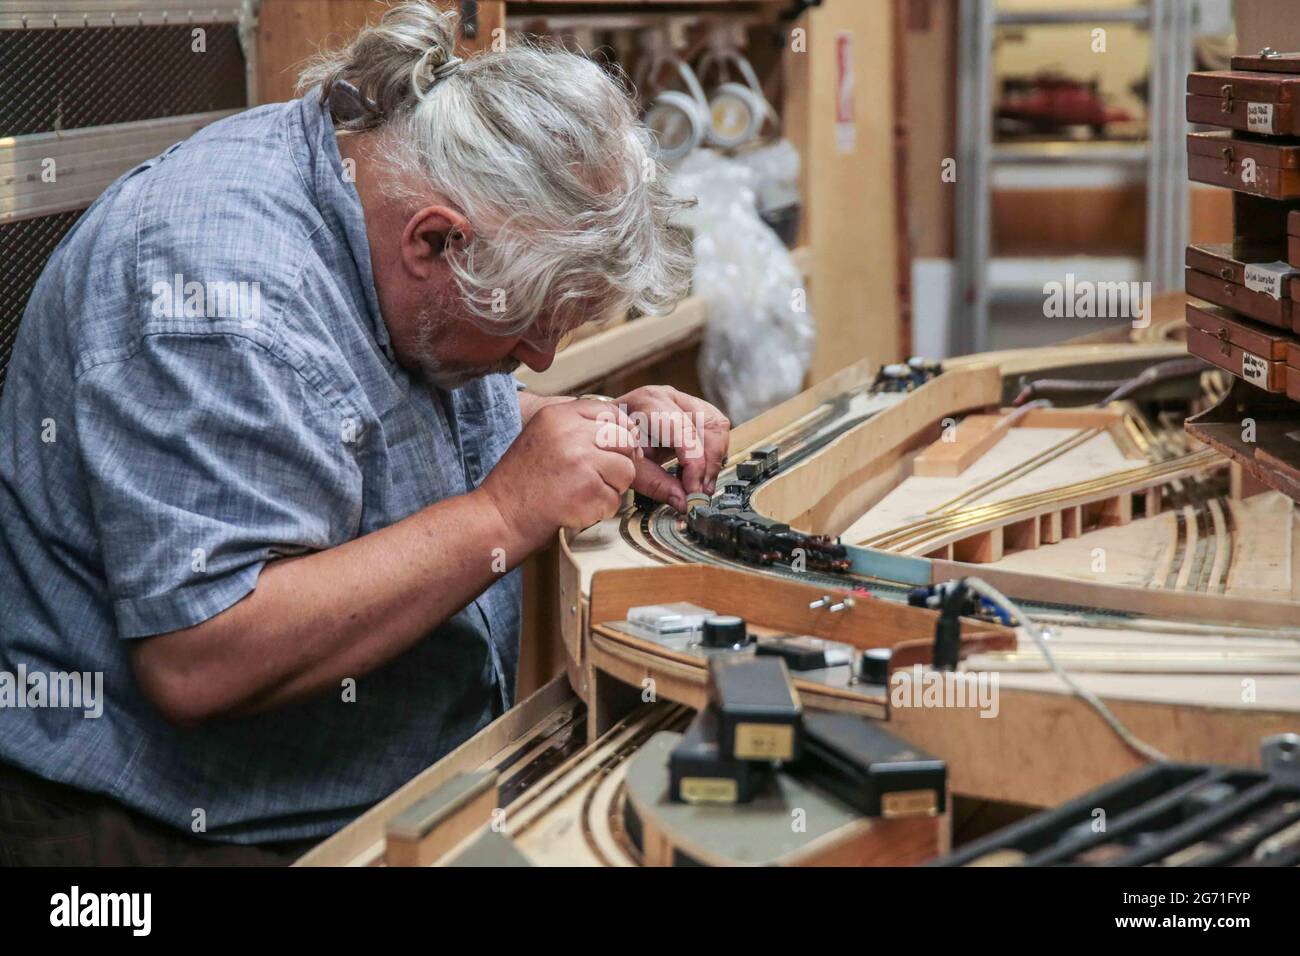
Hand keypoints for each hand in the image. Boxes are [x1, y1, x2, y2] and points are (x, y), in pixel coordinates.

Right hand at [479, 399, 640, 549]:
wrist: (500, 515)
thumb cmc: (521, 481)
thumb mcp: (542, 436)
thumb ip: (577, 428)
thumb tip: (624, 431)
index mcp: (558, 415)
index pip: (611, 412)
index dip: (621, 432)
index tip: (614, 449)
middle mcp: (571, 432)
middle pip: (625, 440)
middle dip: (618, 462)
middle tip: (596, 477)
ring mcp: (581, 460)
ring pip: (626, 470)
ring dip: (611, 488)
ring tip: (583, 493)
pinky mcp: (588, 489)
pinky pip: (615, 499)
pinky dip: (601, 510)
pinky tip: (577, 507)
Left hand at [612, 386, 729, 509]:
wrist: (605, 427)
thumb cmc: (614, 443)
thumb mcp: (628, 466)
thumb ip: (656, 484)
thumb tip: (684, 502)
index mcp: (648, 403)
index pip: (684, 431)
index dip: (694, 464)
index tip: (693, 490)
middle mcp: (669, 396)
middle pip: (708, 425)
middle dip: (709, 463)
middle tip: (701, 491)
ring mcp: (683, 399)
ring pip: (717, 425)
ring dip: (715, 458)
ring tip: (701, 483)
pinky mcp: (693, 407)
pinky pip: (716, 426)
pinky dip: (714, 451)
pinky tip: (700, 469)